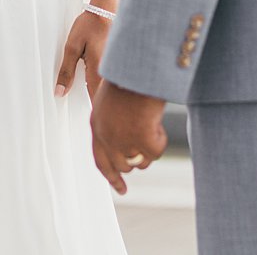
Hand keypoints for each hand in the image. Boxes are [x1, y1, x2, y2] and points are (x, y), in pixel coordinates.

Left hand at [56, 9, 110, 102]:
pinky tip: (102, 77)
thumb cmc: (90, 24)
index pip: (95, 99)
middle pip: (104, 96)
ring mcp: (117, 65)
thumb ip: (66, 71)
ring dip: (103, 92)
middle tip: (91, 107)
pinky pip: (113, 78)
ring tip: (98, 92)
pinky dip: (107, 81)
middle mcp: (110, 70)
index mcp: (98, 70)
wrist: (106, 7)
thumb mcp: (71, 47)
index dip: (93, 111)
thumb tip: (60, 91)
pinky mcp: (118, 60)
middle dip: (98, 103)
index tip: (90, 118)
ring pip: (109, 88)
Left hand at [90, 80, 167, 194]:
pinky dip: (160, 140)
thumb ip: (113, 122)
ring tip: (151, 123)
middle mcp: (105, 136)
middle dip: (136, 158)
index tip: (121, 189)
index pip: (100, 161)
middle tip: (147, 147)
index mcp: (96, 124)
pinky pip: (155, 153)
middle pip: (122, 165)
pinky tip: (157, 121)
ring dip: (149, 148)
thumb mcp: (112, 100)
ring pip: (140, 162)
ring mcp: (122, 140)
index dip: (111, 176)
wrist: (139, 67)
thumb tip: (127, 150)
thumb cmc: (130, 77)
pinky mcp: (140, 139)